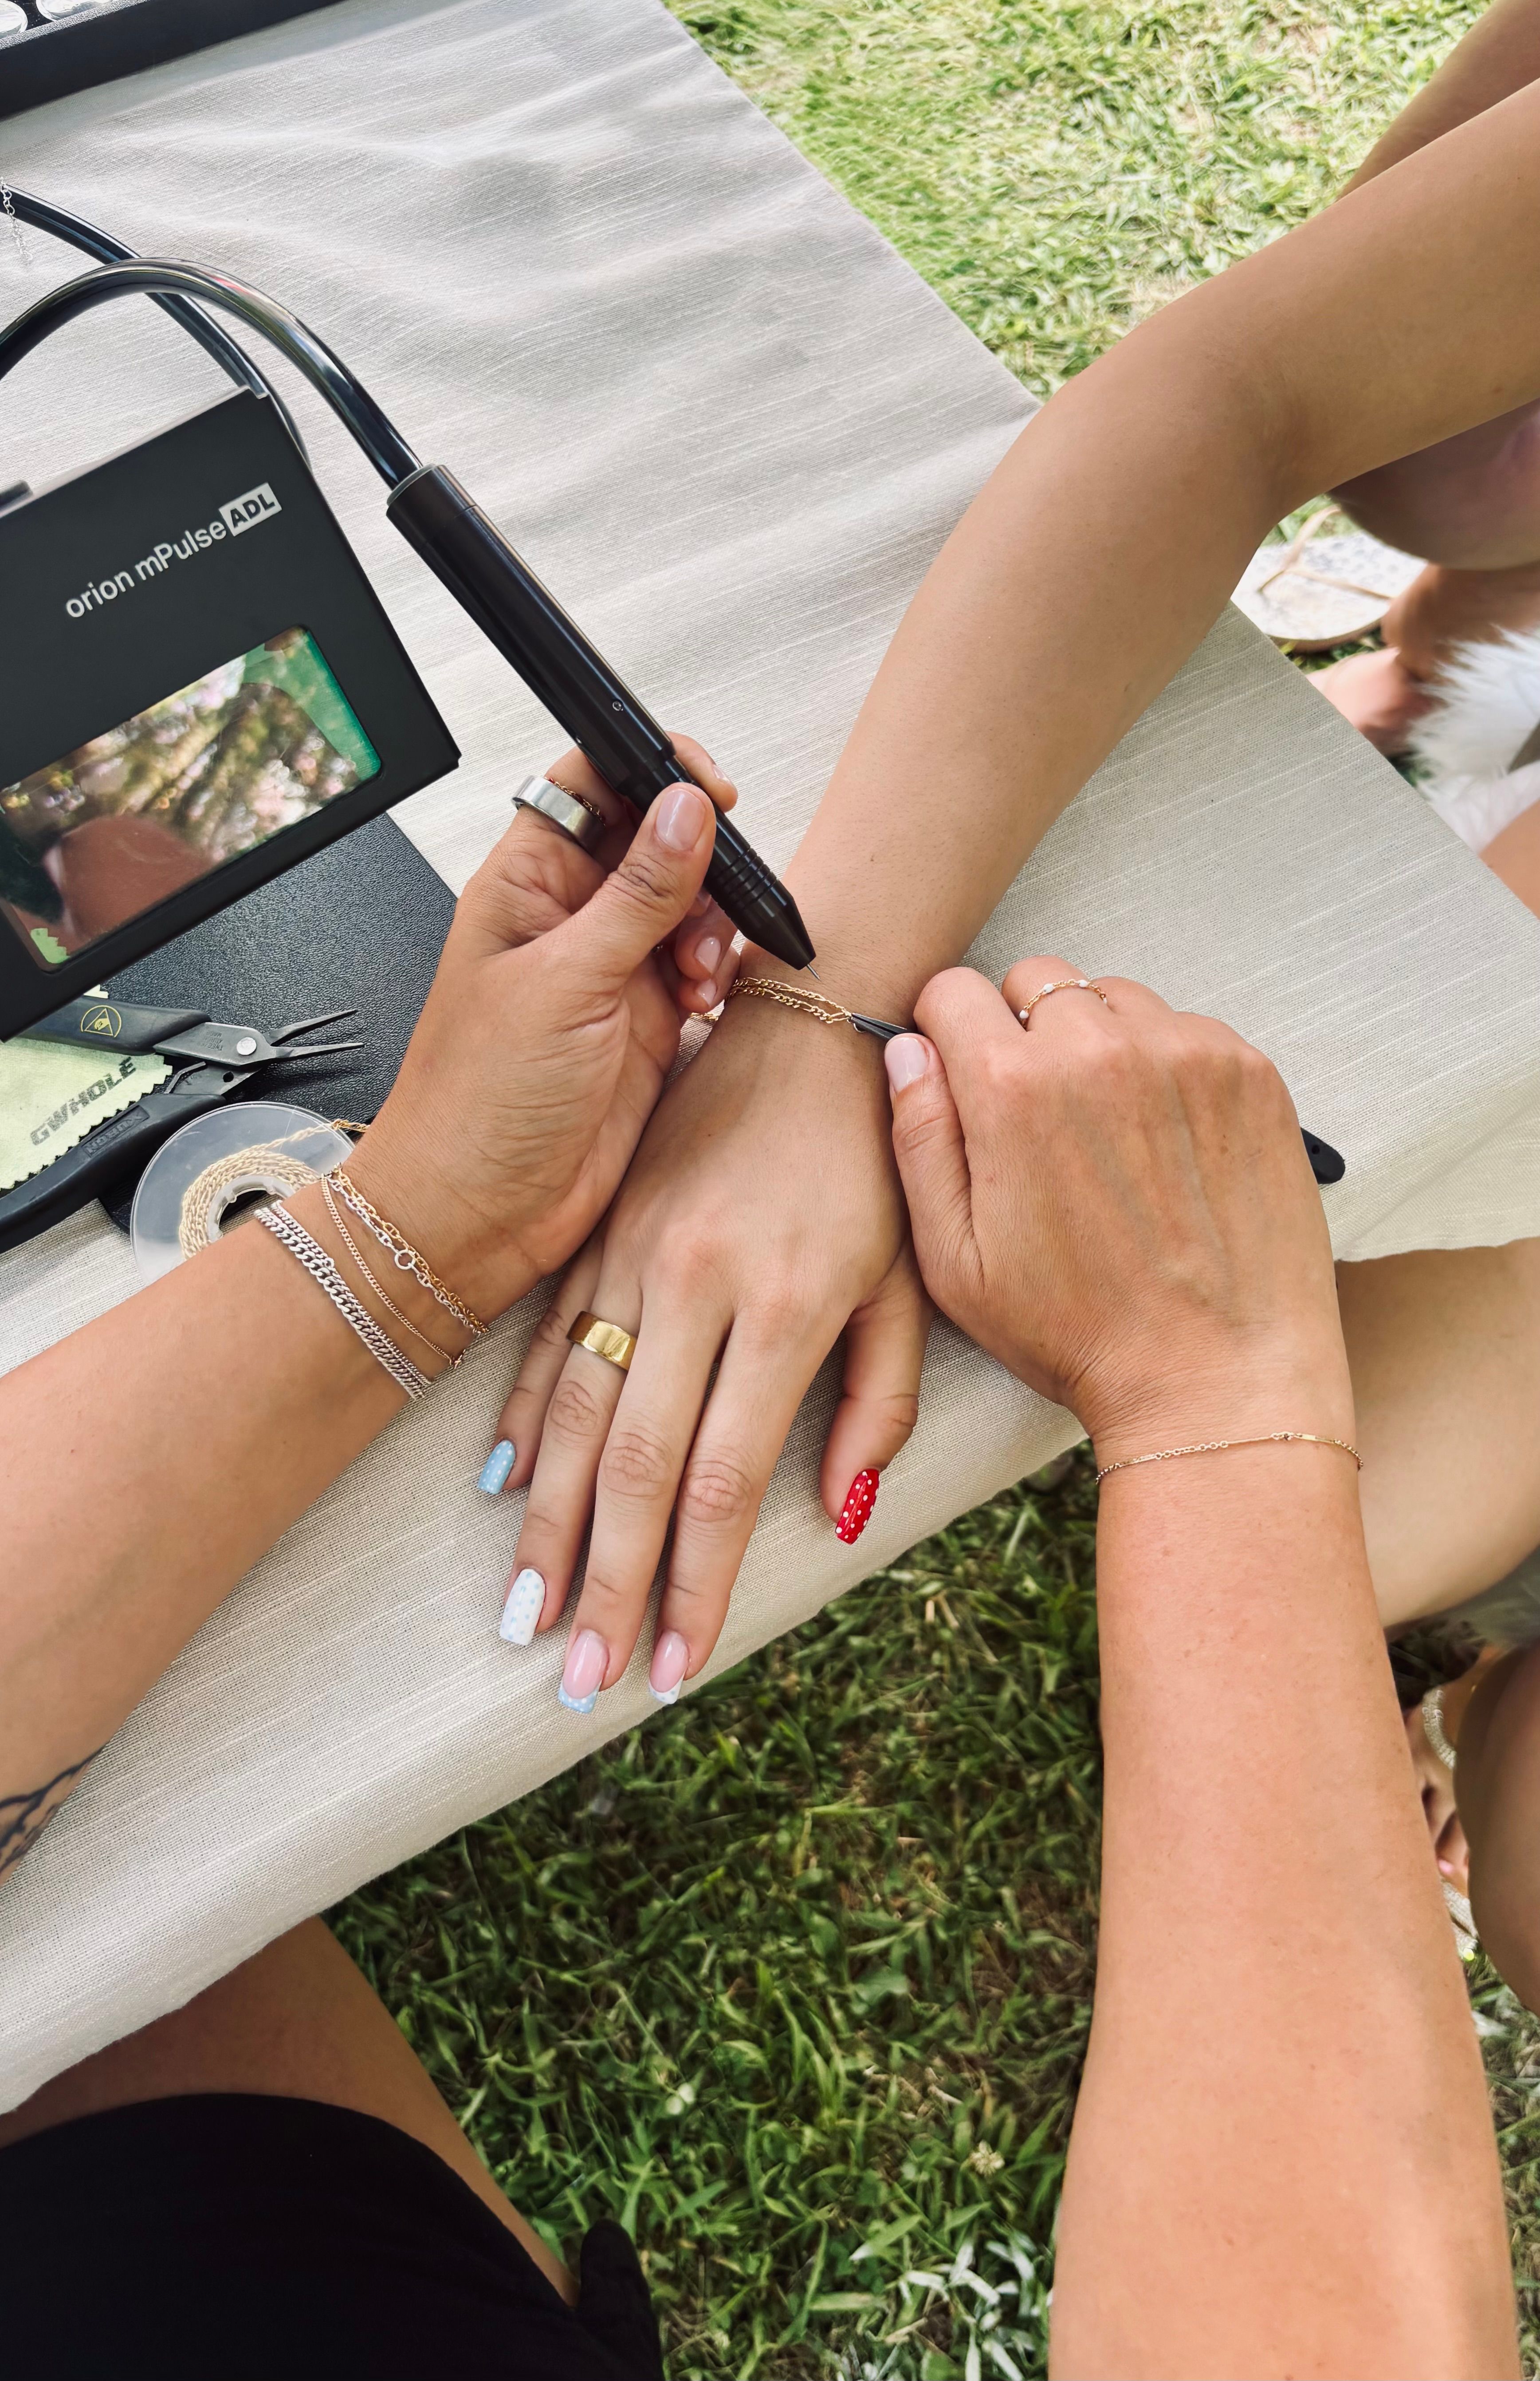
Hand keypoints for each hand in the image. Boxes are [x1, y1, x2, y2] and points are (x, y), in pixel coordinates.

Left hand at [348, 737, 738, 1321]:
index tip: (705, 790)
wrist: (478, 1213)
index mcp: (525, 884)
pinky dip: (713, 977)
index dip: (651, 771)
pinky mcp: (642, 1023)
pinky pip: (697, 970)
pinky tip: (701, 1004)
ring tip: (695, 975)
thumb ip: (636, 894)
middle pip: (655, 841)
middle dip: (698, 863)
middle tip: (710, 899)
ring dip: (709, 928)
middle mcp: (568, 919)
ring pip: (687, 907)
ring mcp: (608, 971)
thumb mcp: (564, 983)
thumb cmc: (477, 1104)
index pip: (592, 783)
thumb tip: (686, 809)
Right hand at [485, 983, 928, 1704]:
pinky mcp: (602, 1227)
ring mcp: (635, 1253)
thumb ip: (882, 1401)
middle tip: (577, 1678)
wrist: (813, 1018)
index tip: (671, 1665)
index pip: (723, 1480)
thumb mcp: (913, 1279)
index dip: (694, 1584)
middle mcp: (695, 1284)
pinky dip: (523, 1419)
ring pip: (574, 1411)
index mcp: (784, 1307)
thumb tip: (844, 1514)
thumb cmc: (877, 1157)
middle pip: (633, 1466)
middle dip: (604, 1583)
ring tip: (526, 1613)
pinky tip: (503, 1488)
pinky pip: (549, 1339)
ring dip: (546, 1525)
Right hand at [884, 954, 1351, 1456]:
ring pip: (1113, 998)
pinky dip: (1167, 1065)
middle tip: (1039, 1115)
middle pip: (1037, 981)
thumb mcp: (955, 1261)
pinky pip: (1186, 1027)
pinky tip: (1165, 1141)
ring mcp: (1185, 1052)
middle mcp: (1099, 1048)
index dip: (950, 1033)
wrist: (1219, 1378)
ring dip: (1099, 1042)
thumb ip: (919, 1139)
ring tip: (1108, 1131)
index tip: (966, 1076)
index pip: (955, 991)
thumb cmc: (1080, 1335)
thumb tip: (909, 1050)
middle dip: (1024, 1032)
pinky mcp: (1248, 1071)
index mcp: (1012, 1088)